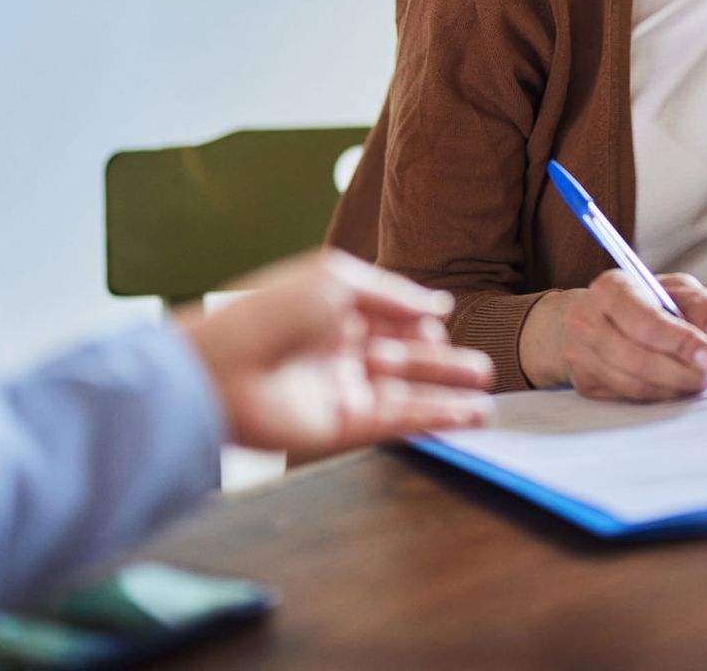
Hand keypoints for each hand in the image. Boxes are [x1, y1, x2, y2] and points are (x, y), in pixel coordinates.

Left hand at [176, 249, 492, 455]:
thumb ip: (394, 294)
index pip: (389, 320)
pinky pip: (395, 421)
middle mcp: (339, 352)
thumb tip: (440, 307)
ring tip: (486, 391)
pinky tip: (466, 413)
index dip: (420, 325)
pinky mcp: (339, 426)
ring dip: (446, 393)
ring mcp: (340, 390)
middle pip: (402, 358)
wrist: (220, 369)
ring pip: (404, 393)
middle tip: (483, 367)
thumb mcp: (337, 280)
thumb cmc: (271, 312)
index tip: (447, 327)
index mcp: (334, 312)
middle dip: (443, 363)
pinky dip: (433, 417)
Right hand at [518, 270, 706, 400]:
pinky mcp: (584, 383)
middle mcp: (587, 321)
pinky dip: (657, 396)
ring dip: (672, 389)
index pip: (647, 323)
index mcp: (611, 288)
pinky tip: (673, 387)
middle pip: (639, 360)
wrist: (589, 317)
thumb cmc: (639, 301)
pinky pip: (627, 398)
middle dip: (682, 373)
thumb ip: (699, 304)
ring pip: (634, 385)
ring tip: (696, 382)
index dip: (681, 343)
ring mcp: (580, 355)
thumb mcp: (674, 288)